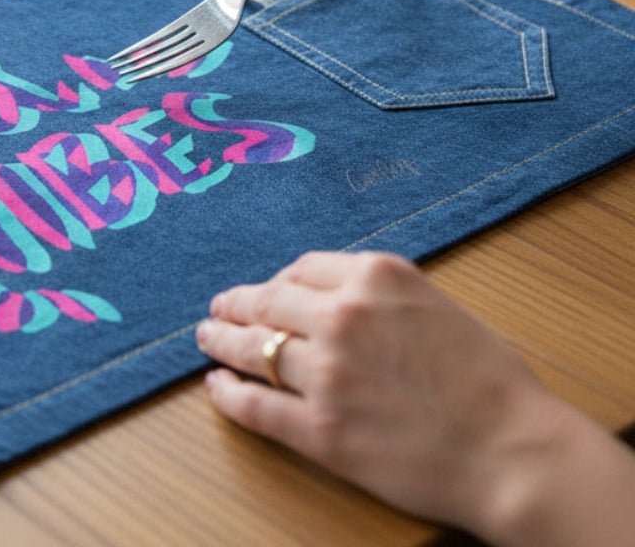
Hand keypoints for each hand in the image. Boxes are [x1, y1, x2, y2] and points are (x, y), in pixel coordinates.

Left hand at [198, 251, 634, 545]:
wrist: (513, 451)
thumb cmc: (489, 380)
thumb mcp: (435, 304)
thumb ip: (379, 293)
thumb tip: (331, 293)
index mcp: (375, 276)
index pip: (301, 268)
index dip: (277, 282)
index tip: (265, 291)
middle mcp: (342, 315)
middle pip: (267, 302)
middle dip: (236, 304)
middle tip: (218, 309)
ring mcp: (326, 372)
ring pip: (252, 348)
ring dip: (221, 342)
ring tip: (206, 338)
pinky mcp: (319, 428)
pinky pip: (255, 405)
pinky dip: (228, 395)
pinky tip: (216, 387)